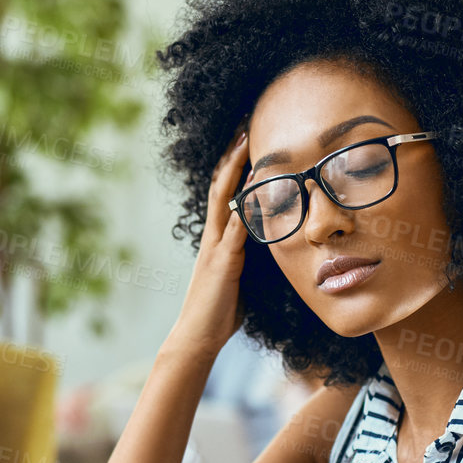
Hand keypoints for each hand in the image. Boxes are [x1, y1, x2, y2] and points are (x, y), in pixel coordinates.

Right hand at [165, 126, 250, 357]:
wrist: (198, 337)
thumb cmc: (219, 312)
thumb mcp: (236, 276)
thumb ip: (245, 256)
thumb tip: (264, 245)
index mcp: (217, 239)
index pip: (225, 193)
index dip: (234, 166)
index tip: (245, 139)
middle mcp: (213, 236)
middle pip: (220, 186)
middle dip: (232, 155)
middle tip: (243, 124)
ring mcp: (215, 247)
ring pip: (223, 199)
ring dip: (234, 170)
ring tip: (245, 142)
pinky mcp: (222, 262)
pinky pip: (234, 229)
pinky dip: (243, 207)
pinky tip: (254, 188)